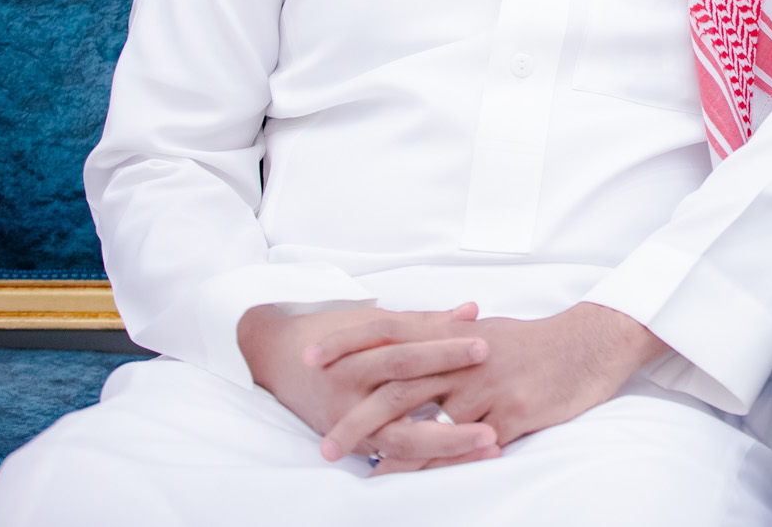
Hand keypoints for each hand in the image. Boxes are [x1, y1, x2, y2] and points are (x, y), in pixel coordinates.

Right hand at [237, 302, 498, 468]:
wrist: (277, 358)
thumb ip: (424, 321)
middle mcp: (346, 393)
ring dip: (447, 443)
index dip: (442, 348)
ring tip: (489, 441)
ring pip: (400, 439)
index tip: (485, 345)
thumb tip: (472, 310)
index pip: (402, 351)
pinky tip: (466, 460)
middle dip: (450, 398)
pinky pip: (397, 458)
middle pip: (402, 397)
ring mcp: (350, 424)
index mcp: (353, 356)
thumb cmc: (334, 333)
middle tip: (494, 397)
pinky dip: (431, 459)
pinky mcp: (358, 445)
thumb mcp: (373, 323)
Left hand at [315, 302, 668, 468]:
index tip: (313, 358)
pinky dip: (441, 466)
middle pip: (398, 388)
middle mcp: (465, 357)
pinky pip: (469, 447)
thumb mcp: (487, 330)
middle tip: (326, 445)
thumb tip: (411, 336)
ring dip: (393, 454)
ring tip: (366, 475)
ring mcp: (489, 386)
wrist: (594, 342)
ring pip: (428, 426)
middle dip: (356, 418)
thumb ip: (446, 334)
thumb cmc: (538, 340)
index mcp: (455, 332)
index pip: (391, 331)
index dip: (350, 342)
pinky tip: (421, 482)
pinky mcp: (513, 413)